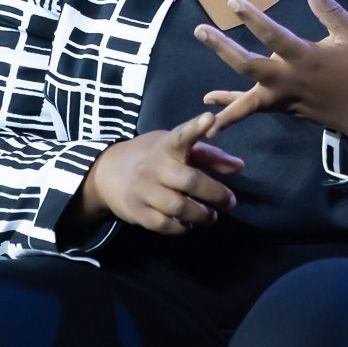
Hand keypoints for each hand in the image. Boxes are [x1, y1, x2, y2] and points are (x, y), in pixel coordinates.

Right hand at [81, 112, 245, 234]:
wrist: (108, 172)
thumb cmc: (154, 157)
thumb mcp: (176, 148)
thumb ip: (209, 156)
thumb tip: (239, 167)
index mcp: (166, 146)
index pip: (181, 134)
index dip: (195, 127)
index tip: (209, 119)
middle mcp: (155, 167)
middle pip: (190, 181)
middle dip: (215, 193)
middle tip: (231, 202)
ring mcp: (144, 190)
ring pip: (179, 206)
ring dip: (201, 214)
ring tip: (212, 216)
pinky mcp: (137, 211)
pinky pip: (164, 224)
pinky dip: (181, 227)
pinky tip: (189, 224)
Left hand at [195, 0, 347, 145]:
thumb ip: (331, 12)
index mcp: (306, 57)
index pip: (273, 35)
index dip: (252, 18)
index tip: (232, 2)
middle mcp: (288, 79)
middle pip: (247, 66)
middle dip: (222, 48)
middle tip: (200, 31)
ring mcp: (283, 98)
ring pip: (246, 100)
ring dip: (223, 98)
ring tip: (202, 95)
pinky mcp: (282, 109)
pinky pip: (253, 109)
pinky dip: (231, 109)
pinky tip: (211, 105)